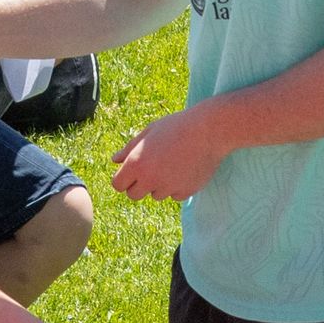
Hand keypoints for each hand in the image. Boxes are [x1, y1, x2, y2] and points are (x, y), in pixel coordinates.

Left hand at [111, 102, 227, 201]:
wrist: (208, 130)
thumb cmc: (176, 127)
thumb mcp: (149, 132)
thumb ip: (129, 149)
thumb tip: (115, 160)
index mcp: (136, 164)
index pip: (117, 185)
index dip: (123, 178)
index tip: (131, 172)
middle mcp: (150, 179)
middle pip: (134, 195)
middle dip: (138, 185)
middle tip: (150, 168)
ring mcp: (169, 188)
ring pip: (156, 195)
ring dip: (159, 185)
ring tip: (171, 163)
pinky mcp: (186, 192)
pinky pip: (175, 195)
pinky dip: (176, 186)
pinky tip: (184, 168)